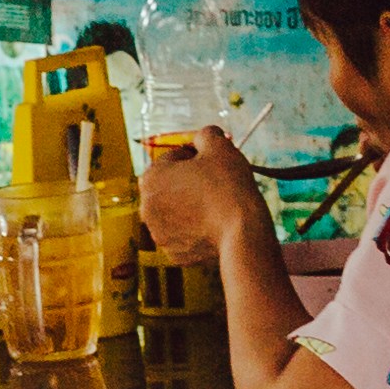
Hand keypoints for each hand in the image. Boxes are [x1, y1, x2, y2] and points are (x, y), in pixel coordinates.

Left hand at [138, 126, 260, 266]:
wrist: (243, 234)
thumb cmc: (229, 186)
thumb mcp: (220, 146)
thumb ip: (205, 134)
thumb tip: (203, 136)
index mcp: (150, 178)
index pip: (174, 158)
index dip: (197, 158)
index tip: (214, 165)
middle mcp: (146, 207)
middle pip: (172, 187)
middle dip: (190, 183)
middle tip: (217, 185)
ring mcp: (159, 234)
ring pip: (177, 212)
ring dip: (192, 206)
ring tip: (218, 206)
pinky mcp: (174, 254)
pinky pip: (185, 235)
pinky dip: (197, 230)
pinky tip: (215, 226)